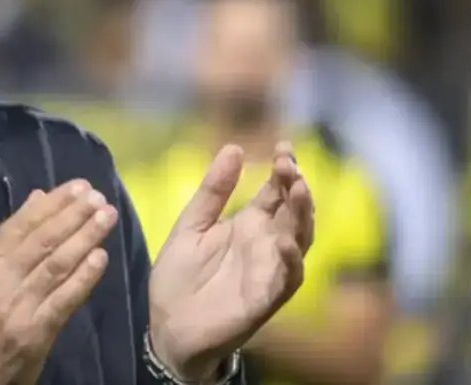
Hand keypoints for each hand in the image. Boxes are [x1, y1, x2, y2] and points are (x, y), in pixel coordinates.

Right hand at [0, 179, 118, 384]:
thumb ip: (11, 236)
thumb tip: (39, 198)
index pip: (21, 225)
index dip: (53, 204)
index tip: (78, 187)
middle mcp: (1, 278)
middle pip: (42, 241)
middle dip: (73, 215)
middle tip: (98, 198)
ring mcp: (19, 305)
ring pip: (56, 265)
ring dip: (85, 238)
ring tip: (106, 218)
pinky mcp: (37, 330)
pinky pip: (64, 299)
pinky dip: (84, 277)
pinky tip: (101, 257)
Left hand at [147, 142, 314, 380]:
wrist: (168, 325)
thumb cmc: (179, 277)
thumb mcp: (191, 225)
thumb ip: (213, 191)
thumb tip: (234, 148)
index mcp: (248, 225)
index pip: (276, 192)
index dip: (284, 170)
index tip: (284, 146)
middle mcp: (265, 244)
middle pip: (293, 211)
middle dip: (296, 187)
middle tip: (289, 164)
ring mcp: (269, 270)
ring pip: (300, 240)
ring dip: (302, 216)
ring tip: (298, 189)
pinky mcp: (266, 297)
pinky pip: (288, 278)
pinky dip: (290, 260)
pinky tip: (284, 241)